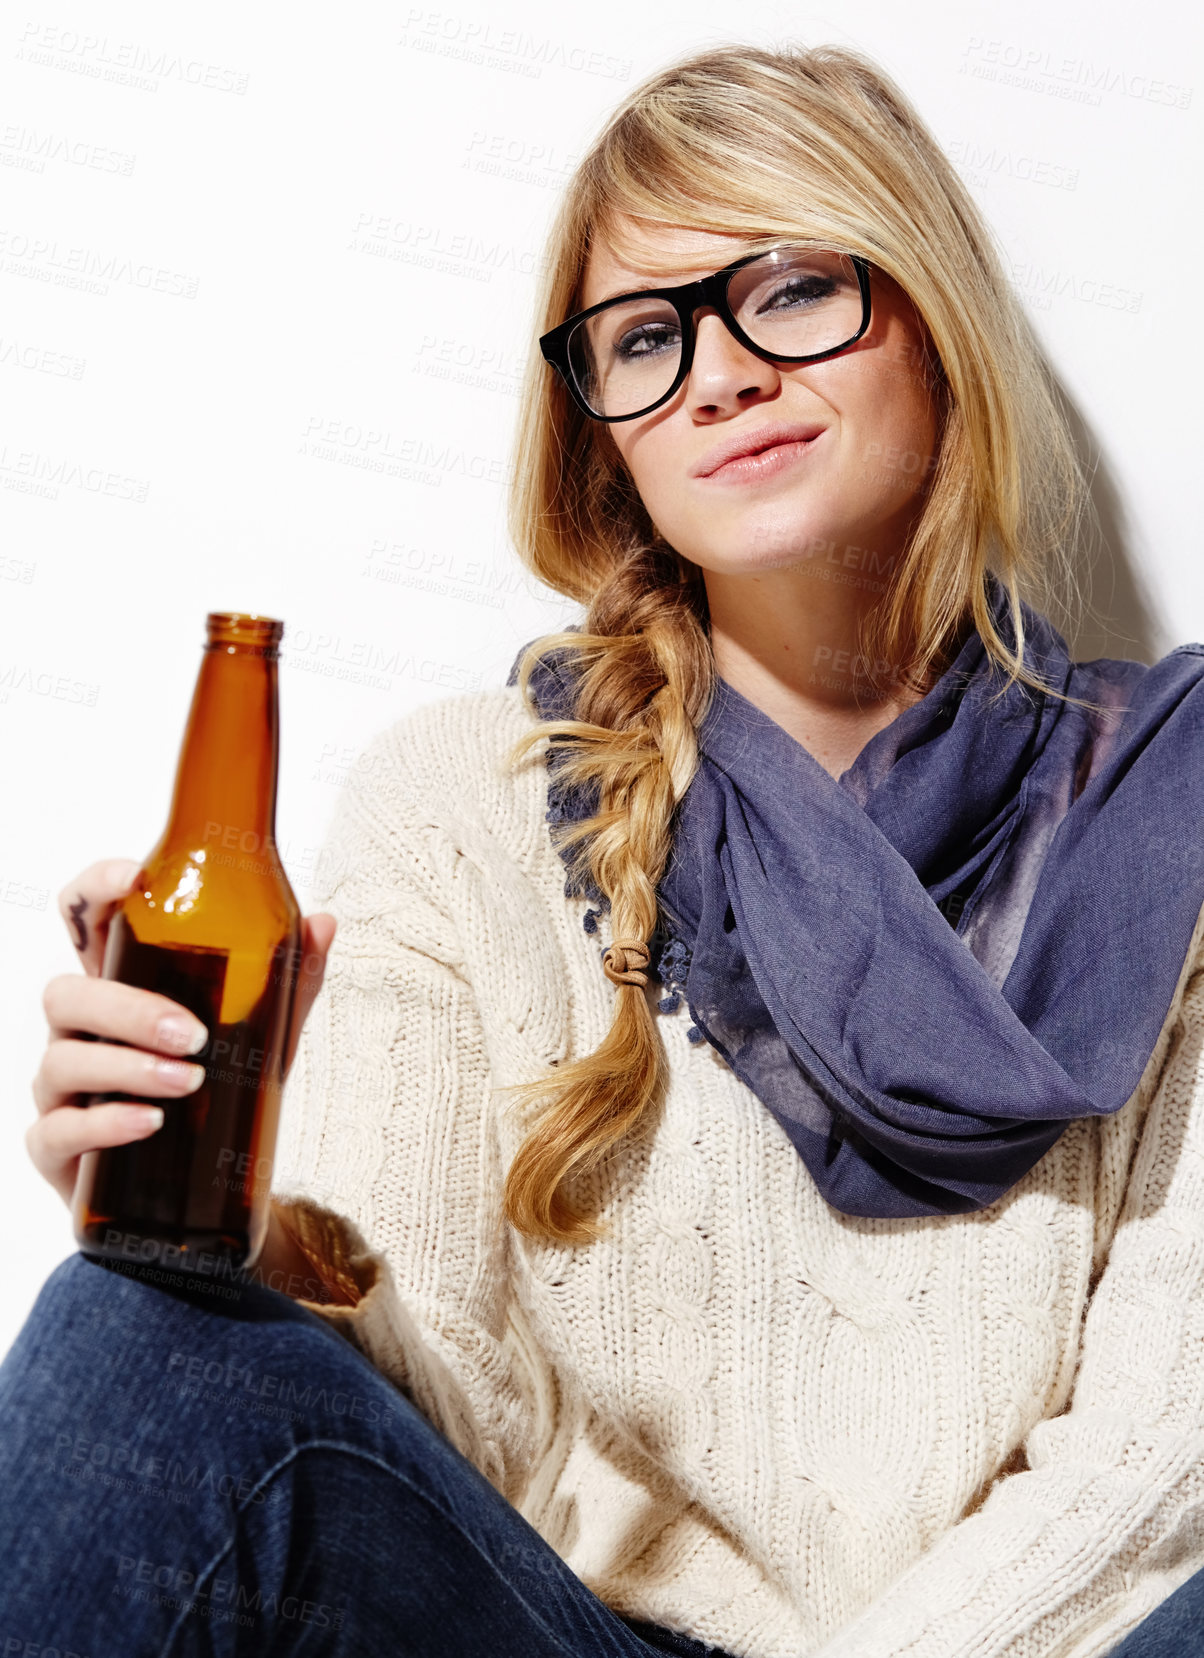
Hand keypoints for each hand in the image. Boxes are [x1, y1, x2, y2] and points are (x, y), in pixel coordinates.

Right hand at [28, 856, 336, 1208]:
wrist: (206, 1185)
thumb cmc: (220, 1091)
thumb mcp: (264, 1032)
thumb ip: (289, 980)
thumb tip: (321, 923)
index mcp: (120, 986)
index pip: (85, 922)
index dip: (95, 889)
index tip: (133, 879)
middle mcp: (80, 1032)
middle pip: (66, 994)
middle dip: (127, 1009)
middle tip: (193, 1035)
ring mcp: (60, 1089)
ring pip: (61, 1061)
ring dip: (126, 1069)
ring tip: (188, 1083)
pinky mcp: (56, 1147)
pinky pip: (56, 1131)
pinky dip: (103, 1124)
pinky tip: (148, 1123)